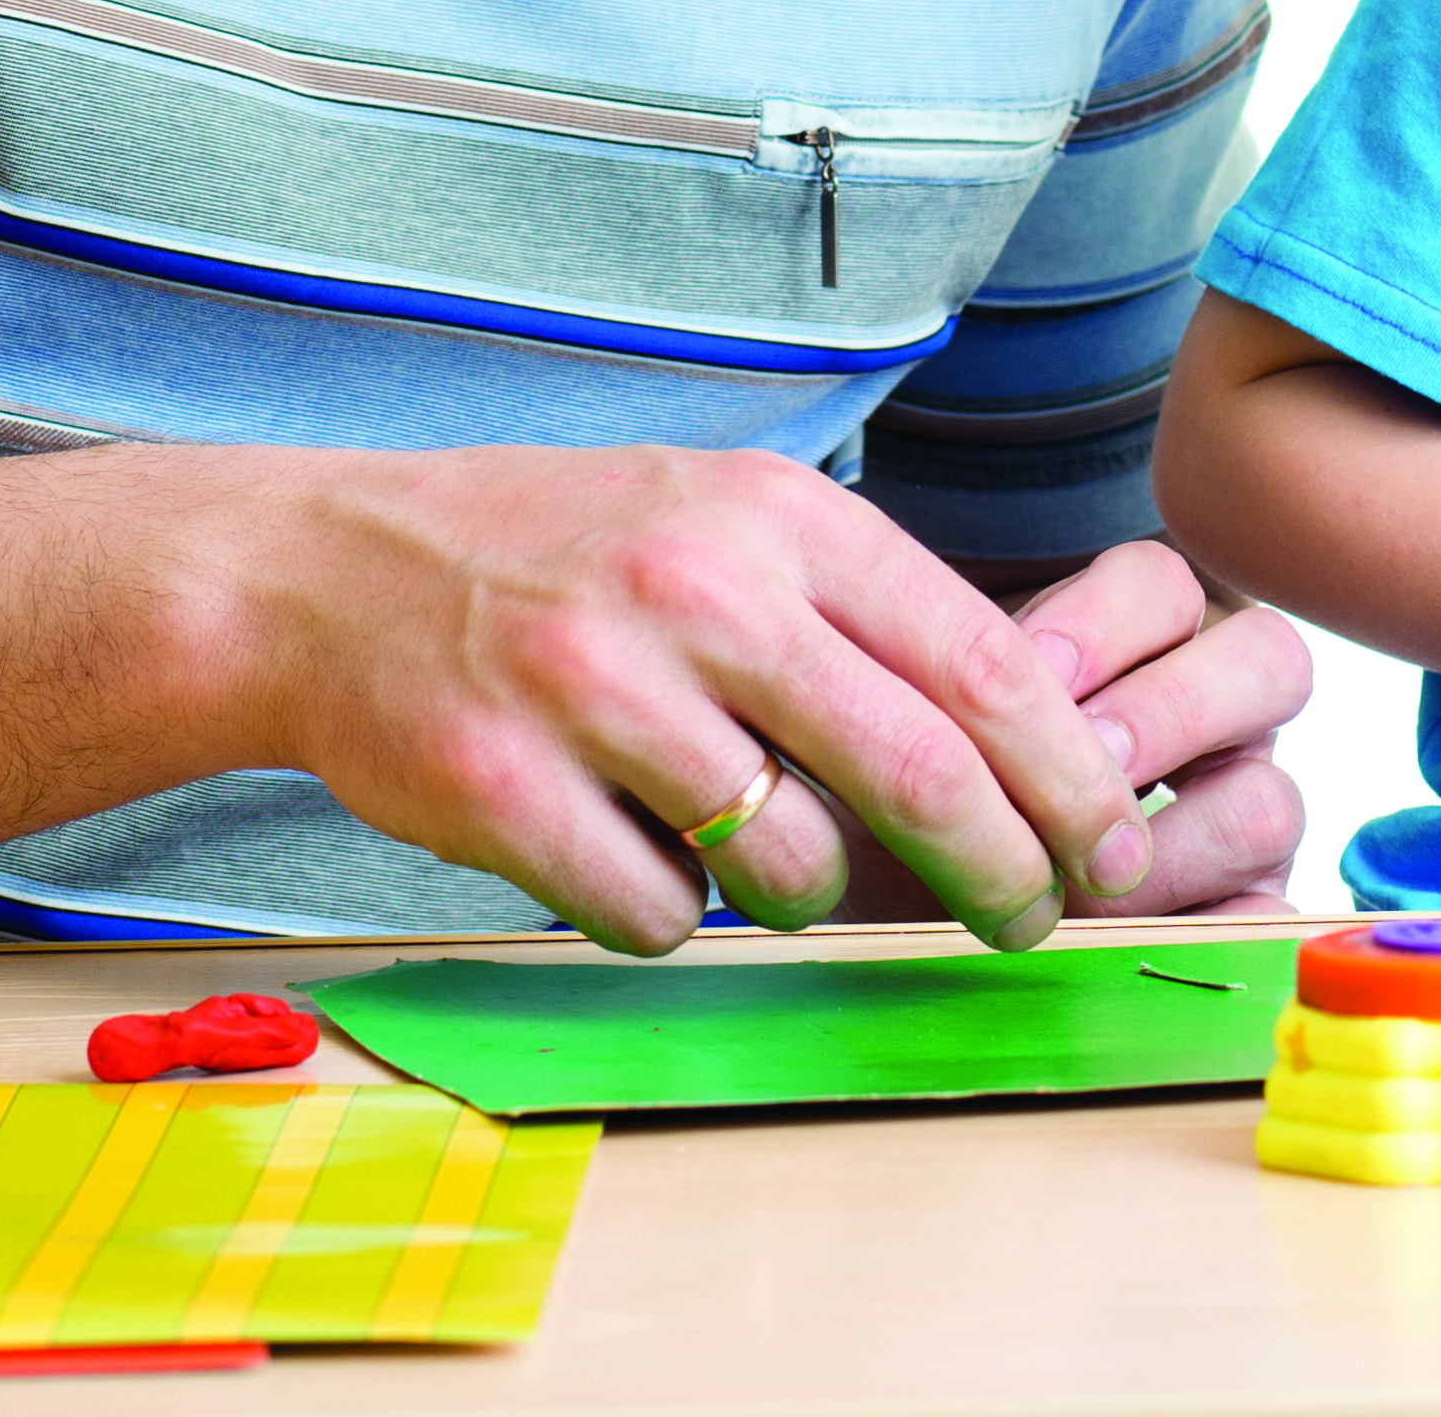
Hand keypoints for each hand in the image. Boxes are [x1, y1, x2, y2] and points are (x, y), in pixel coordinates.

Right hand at [234, 445, 1154, 955]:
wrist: (329, 572)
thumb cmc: (562, 555)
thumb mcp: (720, 520)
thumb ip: (857, 613)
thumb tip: (1031, 744)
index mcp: (775, 519)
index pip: (982, 666)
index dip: (1068, 778)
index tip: (1111, 847)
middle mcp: (696, 590)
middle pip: (919, 773)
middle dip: (1004, 873)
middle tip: (1030, 922)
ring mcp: (595, 689)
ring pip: (790, 865)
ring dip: (805, 893)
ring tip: (754, 853)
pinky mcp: (504, 789)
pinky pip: (657, 917)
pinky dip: (668, 917)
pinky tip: (625, 854)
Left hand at [828, 544, 1310, 920]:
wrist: (918, 902)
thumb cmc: (930, 801)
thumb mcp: (935, 730)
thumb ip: (966, 696)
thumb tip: (993, 697)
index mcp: (1145, 641)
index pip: (1164, 586)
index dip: (1104, 624)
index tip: (1032, 672)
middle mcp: (1217, 717)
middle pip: (1268, 663)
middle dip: (1169, 713)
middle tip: (1090, 762)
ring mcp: (1243, 815)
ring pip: (1273, 802)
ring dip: (1175, 847)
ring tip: (1084, 888)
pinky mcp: (1244, 915)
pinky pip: (1270, 922)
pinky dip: (1202, 934)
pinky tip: (1119, 945)